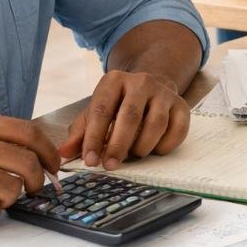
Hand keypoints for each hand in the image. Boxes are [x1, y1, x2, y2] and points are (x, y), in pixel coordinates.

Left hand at [60, 70, 191, 170]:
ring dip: (142, 146)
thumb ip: (80, 133)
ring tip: (133, 155)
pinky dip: (165, 146)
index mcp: (114, 81)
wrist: (149, 88)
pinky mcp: (182, 105)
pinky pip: (178, 129)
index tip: (90, 161)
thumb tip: (64, 153)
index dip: (94, 138)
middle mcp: (141, 82)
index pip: (102, 110)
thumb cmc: (117, 106)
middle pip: (130, 116)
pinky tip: (154, 150)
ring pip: (156, 123)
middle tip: (110, 166)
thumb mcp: (95, 114)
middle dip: (118, 145)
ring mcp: (163, 92)